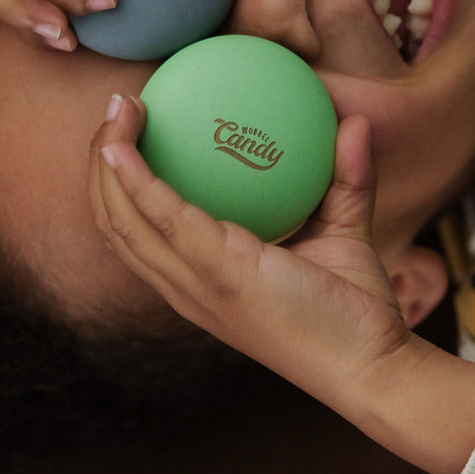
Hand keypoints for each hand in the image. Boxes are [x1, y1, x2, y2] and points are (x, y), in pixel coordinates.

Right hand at [90, 93, 474, 473]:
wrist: (375, 366)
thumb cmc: (356, 310)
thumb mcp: (345, 232)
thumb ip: (346, 178)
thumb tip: (354, 121)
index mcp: (199, 282)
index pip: (137, 235)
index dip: (118, 184)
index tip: (129, 129)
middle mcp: (185, 287)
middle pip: (115, 224)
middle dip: (99, 164)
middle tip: (118, 107)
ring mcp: (198, 284)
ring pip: (123, 219)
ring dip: (108, 160)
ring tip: (119, 108)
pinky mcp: (221, 274)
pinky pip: (165, 217)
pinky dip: (135, 178)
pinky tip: (126, 142)